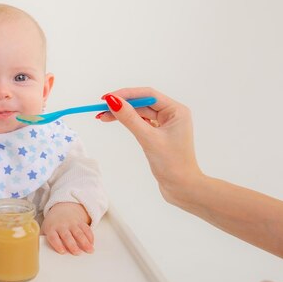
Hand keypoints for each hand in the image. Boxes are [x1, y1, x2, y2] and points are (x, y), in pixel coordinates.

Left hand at [41, 202, 93, 254]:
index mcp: (51, 228)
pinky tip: (92, 244)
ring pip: (79, 232)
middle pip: (67, 235)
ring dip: (85, 242)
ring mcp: (72, 223)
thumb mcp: (45, 229)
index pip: (53, 236)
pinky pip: (86, 228)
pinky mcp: (80, 222)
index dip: (57, 244)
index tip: (62, 251)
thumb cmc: (52, 224)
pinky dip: (90, 236)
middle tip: (77, 253)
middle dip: (72, 244)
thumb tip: (38, 253)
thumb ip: (42, 240)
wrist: (62, 209)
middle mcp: (62, 225)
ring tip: (90, 250)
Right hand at [98, 87, 202, 203]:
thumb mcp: (148, 138)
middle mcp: (172, 114)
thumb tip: (112, 101)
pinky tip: (115, 121)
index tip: (107, 98)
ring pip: (140, 113)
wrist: (182, 188)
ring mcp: (165, 125)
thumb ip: (130, 118)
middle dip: (121, 105)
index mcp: (176, 111)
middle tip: (100, 109)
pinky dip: (128, 122)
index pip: (148, 95)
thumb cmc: (171, 163)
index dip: (126, 94)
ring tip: (102, 117)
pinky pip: (141, 123)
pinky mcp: (158, 135)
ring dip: (122, 114)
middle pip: (142, 103)